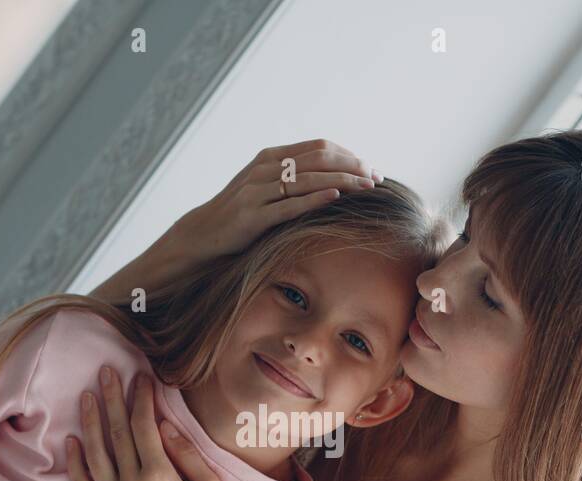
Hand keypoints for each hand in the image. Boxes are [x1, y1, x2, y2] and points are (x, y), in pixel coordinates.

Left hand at [66, 366, 226, 480]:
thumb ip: (185, 454)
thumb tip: (163, 423)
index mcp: (160, 478)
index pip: (144, 426)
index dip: (140, 398)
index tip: (139, 378)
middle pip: (117, 434)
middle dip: (111, 399)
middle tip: (106, 372)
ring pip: (96, 455)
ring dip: (90, 422)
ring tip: (87, 397)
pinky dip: (76, 463)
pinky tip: (73, 441)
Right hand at [171, 139, 380, 261]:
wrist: (203, 232)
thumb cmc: (240, 212)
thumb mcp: (264, 187)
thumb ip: (291, 177)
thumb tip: (330, 177)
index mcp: (270, 157)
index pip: (319, 147)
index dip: (348, 155)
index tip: (370, 168)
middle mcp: (264, 168)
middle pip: (318, 159)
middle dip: (352, 167)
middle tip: (377, 177)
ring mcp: (257, 191)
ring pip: (308, 180)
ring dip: (342, 182)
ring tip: (367, 188)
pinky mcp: (253, 217)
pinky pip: (289, 205)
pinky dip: (314, 199)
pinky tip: (335, 198)